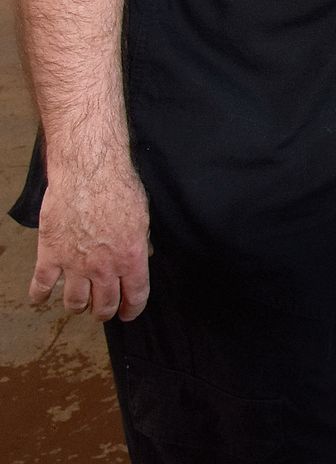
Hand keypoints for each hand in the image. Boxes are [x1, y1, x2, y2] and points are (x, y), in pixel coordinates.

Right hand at [31, 158, 150, 321]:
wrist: (88, 173)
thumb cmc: (119, 188)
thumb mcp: (143, 216)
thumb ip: (141, 241)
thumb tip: (145, 255)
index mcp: (131, 257)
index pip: (135, 295)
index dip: (133, 309)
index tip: (129, 314)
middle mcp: (103, 267)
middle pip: (104, 305)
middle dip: (105, 312)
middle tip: (104, 311)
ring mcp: (74, 265)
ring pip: (75, 302)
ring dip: (78, 307)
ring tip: (80, 305)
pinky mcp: (49, 256)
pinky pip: (41, 286)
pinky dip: (39, 296)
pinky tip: (40, 299)